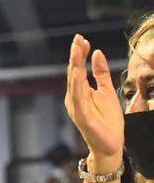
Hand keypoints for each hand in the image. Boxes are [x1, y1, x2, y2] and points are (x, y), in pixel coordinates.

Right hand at [64, 35, 123, 161]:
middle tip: (77, 39)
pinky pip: (78, 99)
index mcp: (80, 92)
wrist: (110, 144)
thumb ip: (101, 73)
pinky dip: (77, 86)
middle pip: (73, 73)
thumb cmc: (107, 120)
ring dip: (74, 67)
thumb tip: (97, 53)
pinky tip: (78, 74)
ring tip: (76, 51)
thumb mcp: (107, 91)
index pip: (78, 69)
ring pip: (74, 83)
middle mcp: (74, 98)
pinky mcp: (82, 117)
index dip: (80, 53)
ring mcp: (77, 107)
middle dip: (75, 56)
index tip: (82, 39)